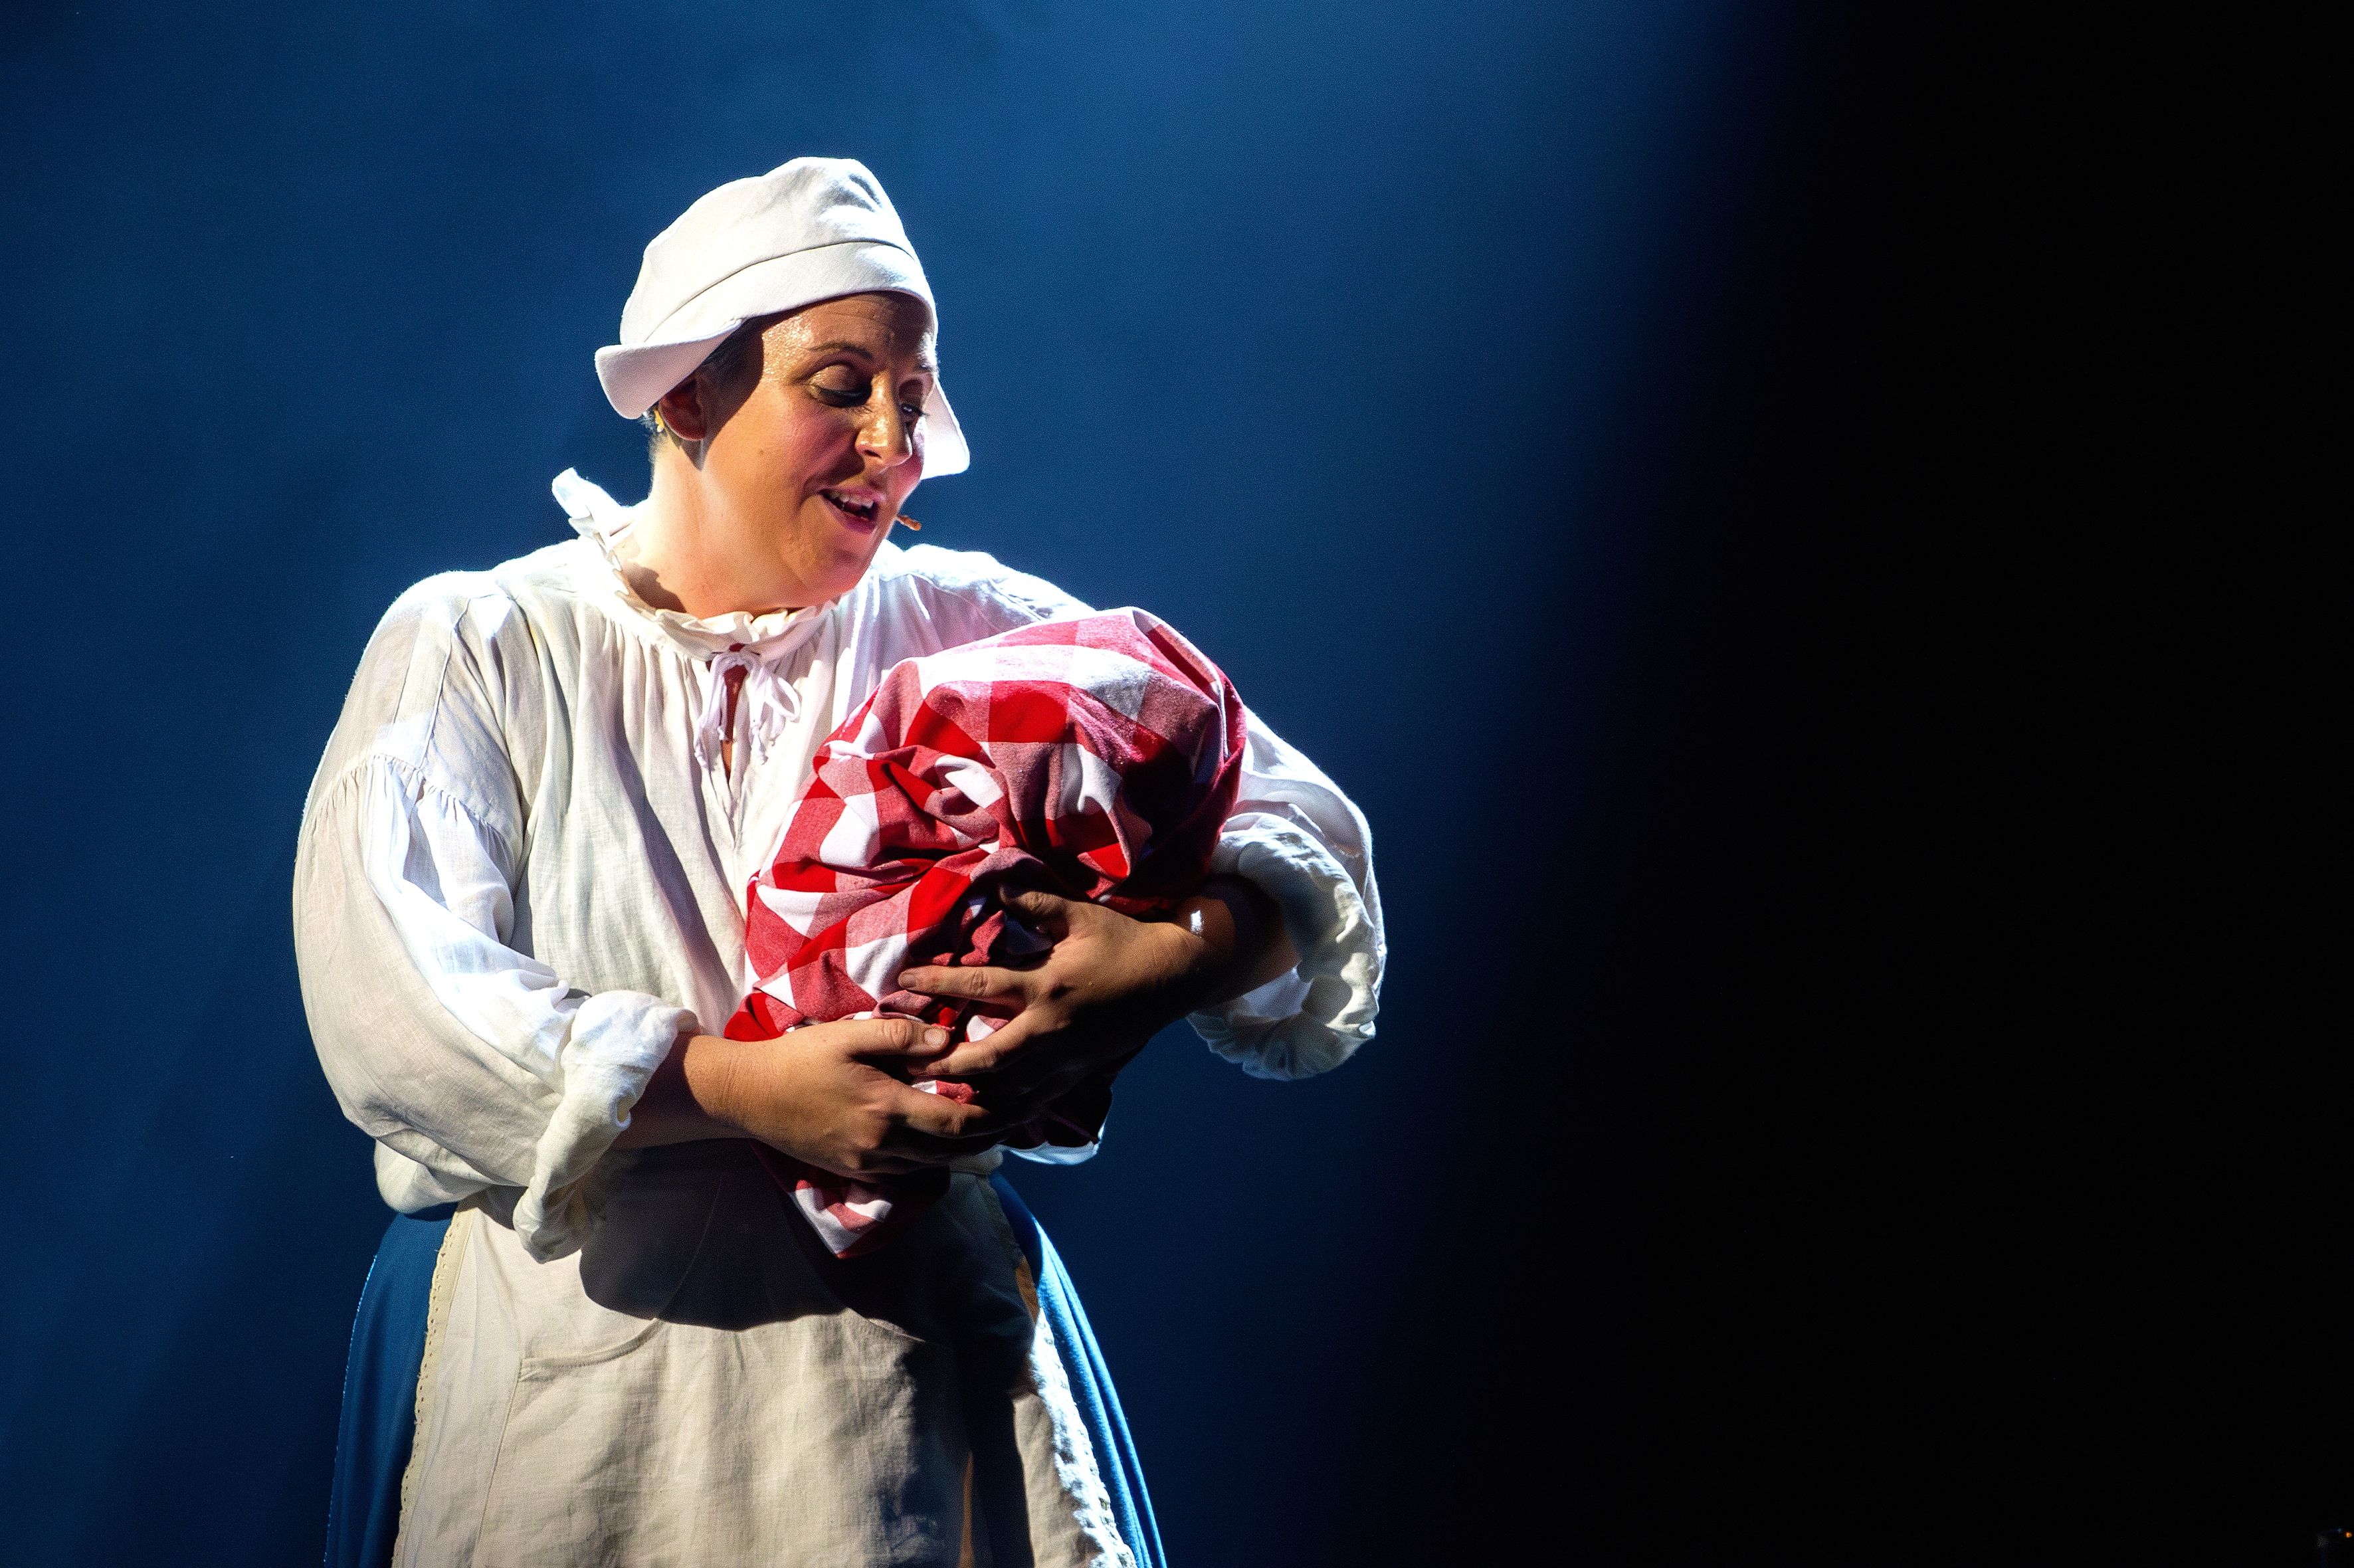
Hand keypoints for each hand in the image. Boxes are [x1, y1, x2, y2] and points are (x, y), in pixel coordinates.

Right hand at [622, 1019, 1002, 1179]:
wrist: (747, 1096)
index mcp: (885, 1111)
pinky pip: (906, 1170)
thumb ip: (900, 1036)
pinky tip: (941, 1138)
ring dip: (960, 1149)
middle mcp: (882, 1147)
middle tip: (1017, 1120)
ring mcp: (867, 1164)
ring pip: (930, 1164)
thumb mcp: (849, 1035)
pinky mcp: (853, 1171)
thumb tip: (948, 1040)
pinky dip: (930, 1156)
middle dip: (986, 1137)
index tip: (1018, 1102)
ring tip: (988, 1127)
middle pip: (950, 1151)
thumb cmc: (799, 1059)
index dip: (991, 1116)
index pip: (956, 1122)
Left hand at [895, 887, 1248, 1123]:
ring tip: (934, 1092)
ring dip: (971, 1093)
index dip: (939, 983)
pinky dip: (1006, 1109)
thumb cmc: (1123, 942)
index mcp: (1048, 985)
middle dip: (945, 1063)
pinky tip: (980, 1112)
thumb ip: (1034, 902)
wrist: (1171, 977)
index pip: (981, 987)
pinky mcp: (1078, 1074)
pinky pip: (1037, 1101)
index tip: (904, 981)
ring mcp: (1066, 1058)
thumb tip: (993, 885)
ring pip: (1010, 1090)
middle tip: (908, 1061)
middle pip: (988, 1058)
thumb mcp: (1079, 915)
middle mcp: (1052, 1029)